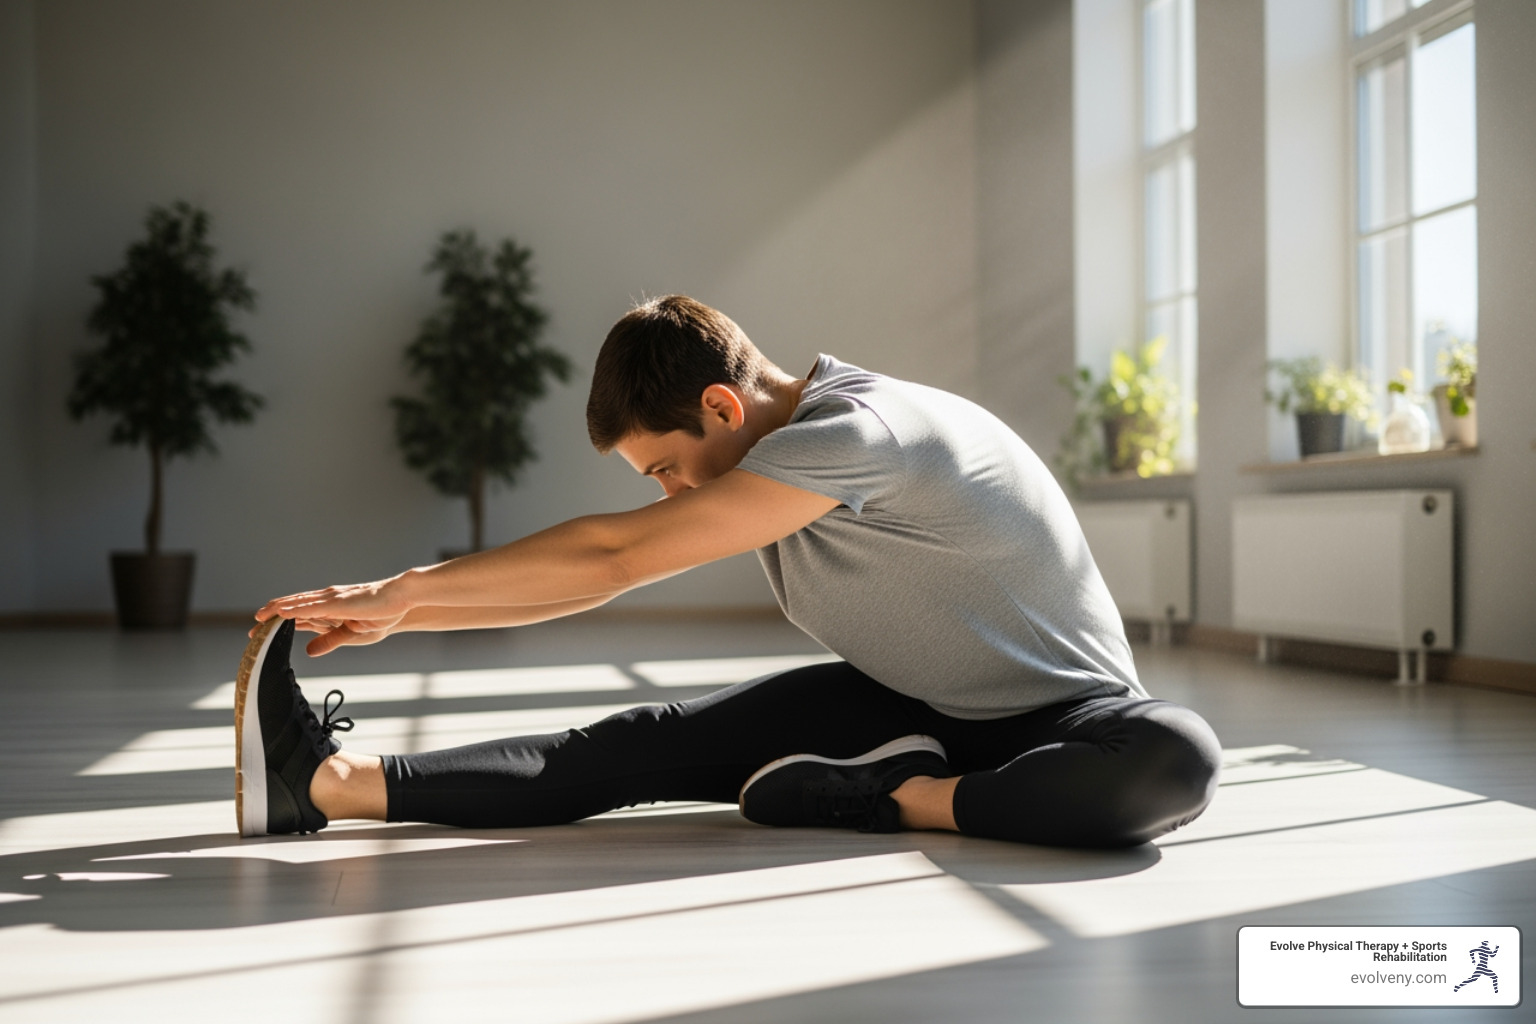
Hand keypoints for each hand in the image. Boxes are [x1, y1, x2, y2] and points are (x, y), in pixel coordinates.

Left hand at [253, 577, 413, 655]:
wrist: (401, 600)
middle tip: (252, 628)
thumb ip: (329, 640)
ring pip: (297, 603)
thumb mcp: (351, 635)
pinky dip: (295, 608)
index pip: (299, 614)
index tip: (263, 631)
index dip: (280, 622)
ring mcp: (331, 599)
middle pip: (293, 607)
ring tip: (259, 617)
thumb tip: (308, 651)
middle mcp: (327, 600)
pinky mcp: (338, 602)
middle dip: (271, 617)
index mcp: (330, 608)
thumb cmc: (382, 615)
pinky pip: (311, 605)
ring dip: (277, 610)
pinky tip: (281, 612)